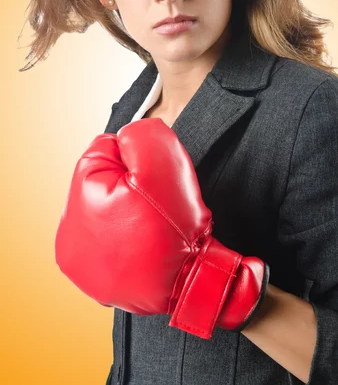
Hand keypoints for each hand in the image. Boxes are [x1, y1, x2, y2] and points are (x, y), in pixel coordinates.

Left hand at [55, 118, 269, 338]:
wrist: (190, 283)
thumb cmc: (176, 224)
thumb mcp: (163, 161)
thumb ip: (139, 134)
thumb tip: (123, 137)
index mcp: (80, 196)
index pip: (103, 151)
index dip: (136, 160)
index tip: (153, 182)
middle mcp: (67, 232)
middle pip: (99, 182)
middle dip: (125, 185)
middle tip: (152, 206)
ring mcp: (76, 261)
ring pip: (102, 211)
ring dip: (122, 212)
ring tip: (147, 228)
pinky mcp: (90, 280)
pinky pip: (105, 242)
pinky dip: (122, 239)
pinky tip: (140, 247)